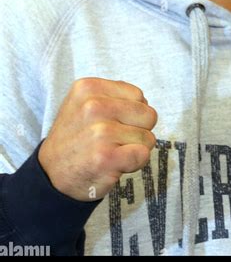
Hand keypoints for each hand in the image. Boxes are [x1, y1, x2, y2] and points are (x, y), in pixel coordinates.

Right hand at [38, 77, 157, 200]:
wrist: (51, 174)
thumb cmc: (76, 138)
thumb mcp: (84, 103)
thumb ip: (115, 96)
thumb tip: (145, 102)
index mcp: (89, 87)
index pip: (139, 96)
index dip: (132, 114)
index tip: (112, 124)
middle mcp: (93, 105)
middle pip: (148, 115)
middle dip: (138, 130)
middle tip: (114, 141)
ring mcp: (100, 132)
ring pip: (147, 137)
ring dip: (135, 149)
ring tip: (111, 151)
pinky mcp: (106, 157)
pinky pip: (143, 154)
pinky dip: (135, 163)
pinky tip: (114, 164)